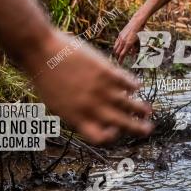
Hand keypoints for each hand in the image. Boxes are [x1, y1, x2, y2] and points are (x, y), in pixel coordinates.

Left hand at [31, 31, 152, 143]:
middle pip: (122, 125)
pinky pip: (128, 83)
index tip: (116, 131)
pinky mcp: (107, 72)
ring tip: (148, 110)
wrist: (42, 53)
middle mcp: (92, 108)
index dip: (112, 137)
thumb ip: (75, 114)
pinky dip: (134, 86)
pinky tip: (136, 86)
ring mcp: (101, 90)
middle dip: (139, 129)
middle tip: (148, 129)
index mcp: (77, 118)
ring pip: (130, 105)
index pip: (101, 138)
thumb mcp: (56, 104)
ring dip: (142, 110)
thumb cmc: (45, 78)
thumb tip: (92, 118)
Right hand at [114, 23, 141, 64]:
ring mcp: (120, 38)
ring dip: (116, 52)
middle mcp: (123, 41)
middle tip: (119, 61)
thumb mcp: (138, 42)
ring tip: (117, 56)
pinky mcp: (120, 34)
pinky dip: (116, 46)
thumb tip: (133, 57)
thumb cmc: (140, 32)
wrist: (136, 22)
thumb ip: (135, 50)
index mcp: (128, 44)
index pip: (122, 55)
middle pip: (117, 52)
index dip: (120, 60)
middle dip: (117, 57)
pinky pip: (116, 42)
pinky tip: (118, 48)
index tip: (120, 64)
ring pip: (115, 47)